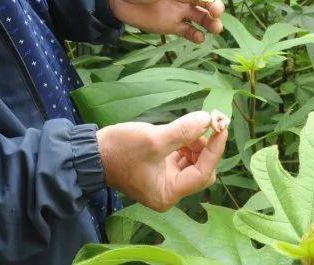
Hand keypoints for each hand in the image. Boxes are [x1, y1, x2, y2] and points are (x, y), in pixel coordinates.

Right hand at [96, 111, 228, 211]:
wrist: (92, 154)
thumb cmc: (120, 150)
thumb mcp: (153, 139)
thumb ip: (183, 131)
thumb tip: (207, 119)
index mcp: (168, 193)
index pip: (203, 173)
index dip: (215, 149)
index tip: (221, 126)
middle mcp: (169, 192)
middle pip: (201, 170)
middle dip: (205, 147)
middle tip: (202, 123)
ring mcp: (165, 182)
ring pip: (194, 163)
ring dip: (196, 143)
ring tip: (186, 127)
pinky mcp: (160, 170)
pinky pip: (183, 159)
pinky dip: (186, 144)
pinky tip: (180, 132)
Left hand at [107, 0, 224, 43]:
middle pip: (205, 1)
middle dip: (214, 7)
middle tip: (217, 13)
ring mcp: (178, 10)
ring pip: (200, 17)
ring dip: (210, 22)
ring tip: (216, 29)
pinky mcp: (170, 25)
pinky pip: (187, 31)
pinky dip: (195, 35)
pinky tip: (200, 38)